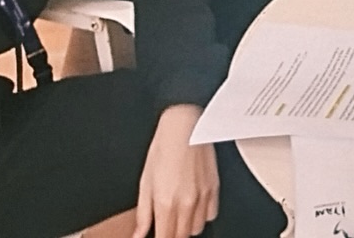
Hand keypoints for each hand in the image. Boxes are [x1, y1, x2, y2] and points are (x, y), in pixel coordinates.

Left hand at [132, 104, 217, 237]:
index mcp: (165, 202)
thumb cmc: (164, 147)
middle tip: (166, 223)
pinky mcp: (214, 188)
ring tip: (179, 213)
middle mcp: (186, 203)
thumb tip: (138, 233)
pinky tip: (193, 204)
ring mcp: (202, 196)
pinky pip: (211, 214)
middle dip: (172, 233)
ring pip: (196, 229)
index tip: (159, 235)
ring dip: (187, 226)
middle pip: (181, 236)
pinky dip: (202, 214)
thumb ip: (143, 213)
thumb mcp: (145, 181)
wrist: (185, 126)